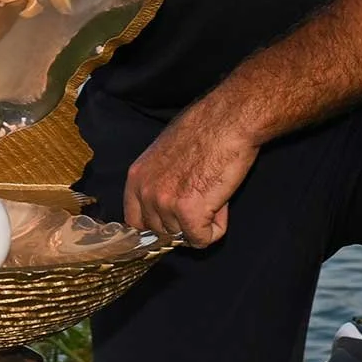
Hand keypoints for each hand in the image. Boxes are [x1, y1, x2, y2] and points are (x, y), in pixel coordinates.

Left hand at [122, 98, 260, 248]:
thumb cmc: (203, 131)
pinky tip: (221, 203)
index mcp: (136, 177)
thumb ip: (159, 182)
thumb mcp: (165, 155)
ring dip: (203, 221)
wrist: (227, 122)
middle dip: (184, 222)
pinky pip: (202, 239)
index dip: (158, 224)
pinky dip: (216, 227)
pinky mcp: (188, 212)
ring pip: (184, 236)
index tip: (174, 220)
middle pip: (163, 232)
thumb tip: (166, 207)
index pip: (135, 222)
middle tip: (204, 196)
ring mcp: (165, 203)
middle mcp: (145, 192)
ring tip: (214, 192)